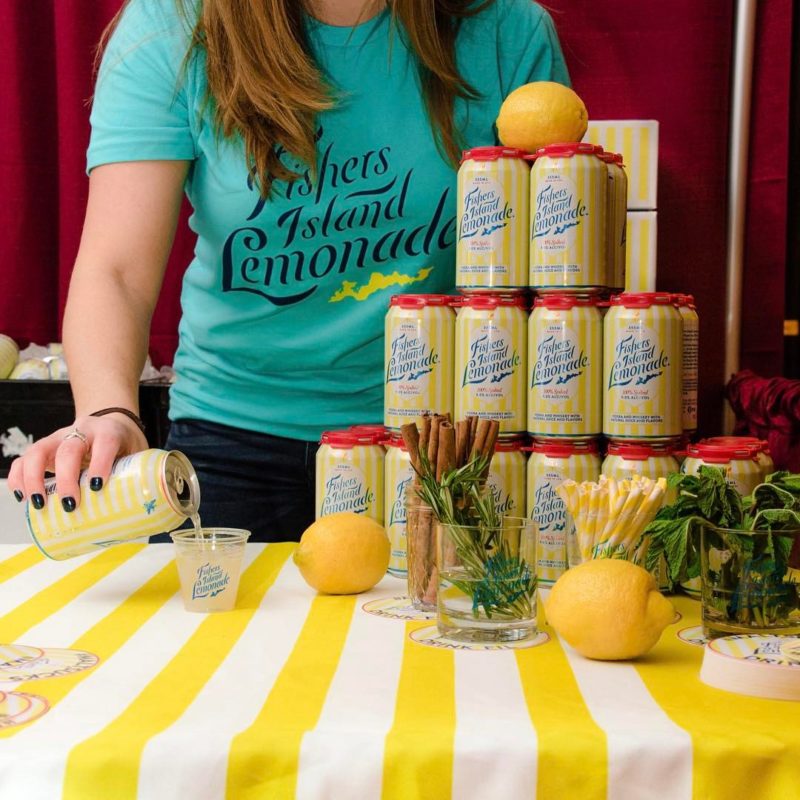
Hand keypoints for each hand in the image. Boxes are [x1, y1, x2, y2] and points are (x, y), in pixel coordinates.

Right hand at [7, 414, 148, 511]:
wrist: (111, 422)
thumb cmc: (126, 446)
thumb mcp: (138, 455)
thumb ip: (140, 477)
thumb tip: (143, 517)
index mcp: (109, 432)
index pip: (105, 442)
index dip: (100, 463)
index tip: (97, 486)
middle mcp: (82, 431)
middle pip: (69, 448)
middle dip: (67, 478)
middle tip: (70, 504)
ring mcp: (59, 437)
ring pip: (39, 450)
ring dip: (35, 478)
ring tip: (39, 504)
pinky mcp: (45, 447)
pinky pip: (24, 458)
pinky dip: (19, 477)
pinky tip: (21, 496)